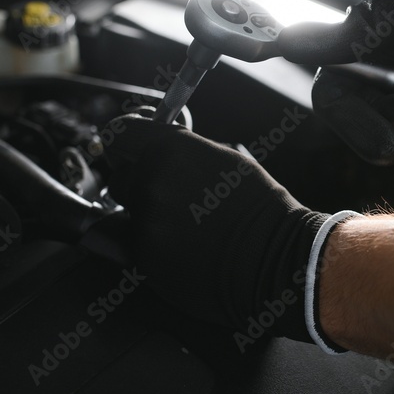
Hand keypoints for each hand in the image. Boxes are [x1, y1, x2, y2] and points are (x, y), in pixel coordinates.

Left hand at [105, 111, 332, 347]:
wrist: (274, 259)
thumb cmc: (260, 208)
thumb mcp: (226, 159)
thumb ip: (183, 151)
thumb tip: (161, 148)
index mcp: (170, 152)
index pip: (119, 133)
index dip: (123, 142)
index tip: (127, 149)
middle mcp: (151, 184)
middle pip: (119, 178)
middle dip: (138, 184)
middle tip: (170, 195)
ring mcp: (146, 225)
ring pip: (132, 216)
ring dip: (151, 218)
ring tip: (190, 227)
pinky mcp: (145, 260)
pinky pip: (140, 246)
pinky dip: (158, 247)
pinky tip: (189, 248)